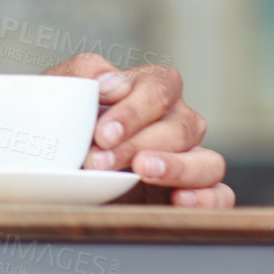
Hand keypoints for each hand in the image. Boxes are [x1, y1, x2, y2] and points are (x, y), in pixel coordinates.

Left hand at [44, 54, 232, 207]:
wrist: (52, 166)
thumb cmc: (61, 122)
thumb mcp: (60, 89)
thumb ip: (85, 73)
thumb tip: (115, 82)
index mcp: (150, 89)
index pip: (160, 87)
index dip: (134, 110)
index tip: (102, 133)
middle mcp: (177, 121)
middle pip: (180, 127)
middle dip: (137, 145)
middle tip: (99, 161)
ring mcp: (189, 158)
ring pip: (208, 161)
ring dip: (176, 167)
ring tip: (141, 172)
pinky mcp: (192, 193)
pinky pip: (220, 196)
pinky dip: (207, 198)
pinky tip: (179, 199)